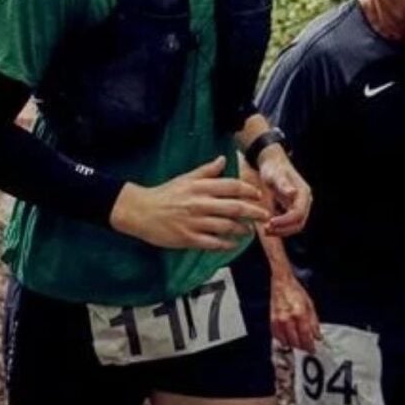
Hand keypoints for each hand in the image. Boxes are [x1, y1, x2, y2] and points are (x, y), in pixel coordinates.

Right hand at [109, 158, 269, 250]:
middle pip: (235, 207)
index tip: (257, 195)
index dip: (248, 190)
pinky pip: (213, 243)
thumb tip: (223, 160)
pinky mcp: (188, 238)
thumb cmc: (165, 194)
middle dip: (254, 212)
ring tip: (249, 231)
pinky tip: (233, 244)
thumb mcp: (185, 178)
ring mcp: (194, 222)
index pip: (231, 186)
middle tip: (264, 216)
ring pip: (226, 226)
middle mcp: (200, 203)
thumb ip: (206, 171)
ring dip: (242, 229)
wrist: (140, 211)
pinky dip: (226, 244)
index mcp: (200, 187)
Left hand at [256, 144, 311, 237]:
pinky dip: (280, 227)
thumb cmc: (273, 168)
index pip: (298, 214)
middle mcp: (305, 201)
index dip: (285, 221)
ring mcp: (300, 205)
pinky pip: (290, 223)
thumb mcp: (275, 174)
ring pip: (295, 225)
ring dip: (281, 230)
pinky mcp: (293, 208)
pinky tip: (267, 226)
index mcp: (303, 193)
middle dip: (283, 229)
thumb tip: (293, 193)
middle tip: (266, 230)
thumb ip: (283, 184)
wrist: (272, 163)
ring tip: (265, 230)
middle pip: (299, 223)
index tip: (270, 223)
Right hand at [270, 273, 320, 351]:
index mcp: (300, 314)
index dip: (310, 346)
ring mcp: (279, 321)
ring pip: (286, 341)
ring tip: (298, 343)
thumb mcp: (310, 304)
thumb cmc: (296, 292)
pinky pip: (277, 336)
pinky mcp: (272, 321)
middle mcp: (288, 319)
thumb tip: (317, 336)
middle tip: (306, 348)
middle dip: (302, 347)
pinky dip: (283, 340)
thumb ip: (314, 322)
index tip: (312, 350)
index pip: (306, 336)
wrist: (282, 283)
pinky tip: (288, 339)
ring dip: (293, 344)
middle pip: (296, 341)